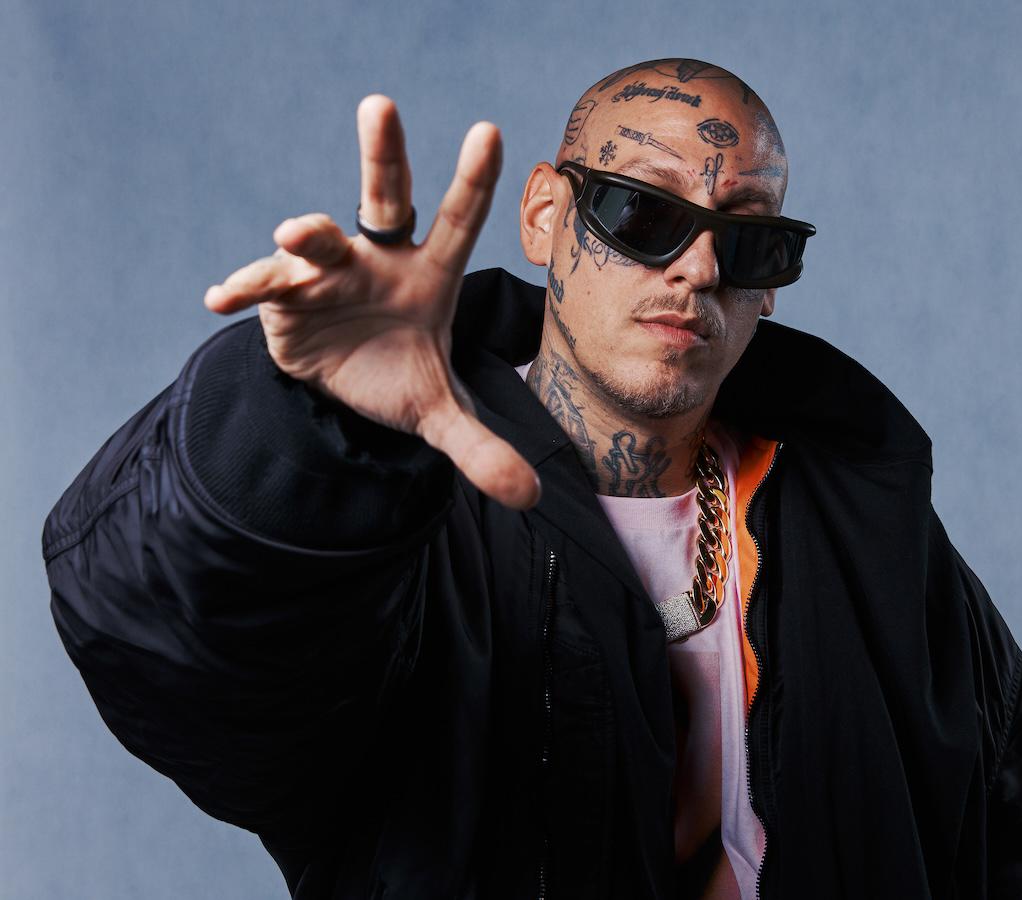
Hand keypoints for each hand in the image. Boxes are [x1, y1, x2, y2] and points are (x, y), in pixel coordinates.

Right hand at [204, 95, 539, 509]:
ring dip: (305, 236)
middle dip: (381, 153)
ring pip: (316, 240)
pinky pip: (263, 288)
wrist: (343, 392)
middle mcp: (377, 260)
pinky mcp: (283, 300)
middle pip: (383, 197)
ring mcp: (327, 274)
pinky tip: (220, 299)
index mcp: (428, 276)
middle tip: (380, 106)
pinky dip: (244, 290)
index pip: (458, 222)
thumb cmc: (398, 378)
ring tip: (294, 237)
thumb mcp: (440, 414)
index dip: (474, 181)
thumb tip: (528, 498)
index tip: (490, 131)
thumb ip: (481, 449)